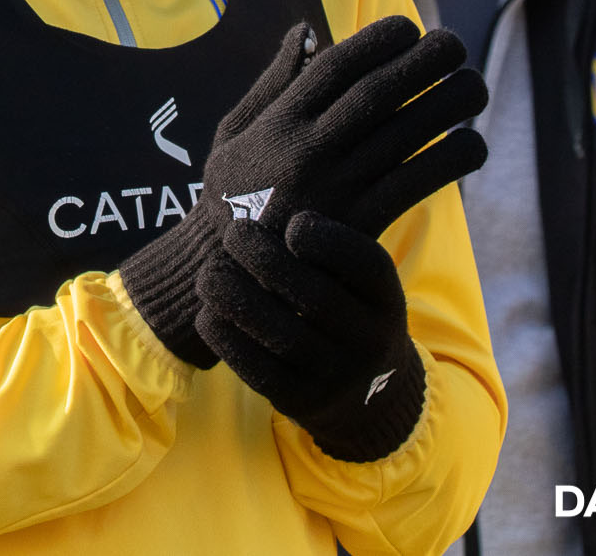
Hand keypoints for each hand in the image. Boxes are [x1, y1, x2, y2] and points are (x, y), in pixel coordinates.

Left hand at [195, 210, 425, 462]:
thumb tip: (262, 193)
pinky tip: (208, 312)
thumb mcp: (356, 284)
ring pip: (281, 335)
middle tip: (234, 235)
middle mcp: (369, 341)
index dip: (329, 240)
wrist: (367, 400)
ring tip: (209, 273)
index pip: (367, 266)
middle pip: (315, 298)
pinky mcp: (300, 402)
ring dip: (234, 296)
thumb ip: (323, 247)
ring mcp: (335, 377)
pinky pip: (257, 369)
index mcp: (387, 300)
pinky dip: (226, 336)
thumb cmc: (345, 314)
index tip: (293, 223)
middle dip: (265, 259)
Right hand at [230, 15, 487, 237]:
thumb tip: (308, 31)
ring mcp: (335, 188)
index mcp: (278, 124)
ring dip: (446, 105)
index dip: (376, 41)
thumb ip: (272, 83)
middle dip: (422, 61)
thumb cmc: (230, 196)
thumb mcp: (233, 133)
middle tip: (454, 44)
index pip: (335, 68)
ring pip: (404, 135)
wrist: (231, 275)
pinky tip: (473, 144)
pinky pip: (415, 184)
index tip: (407, 28)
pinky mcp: (359, 225)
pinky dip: (450, 161)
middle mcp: (307, 150)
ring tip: (474, 85)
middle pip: (376, 93)